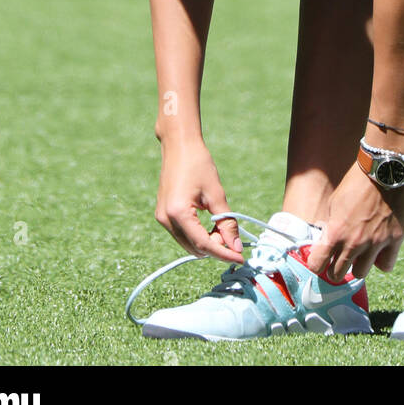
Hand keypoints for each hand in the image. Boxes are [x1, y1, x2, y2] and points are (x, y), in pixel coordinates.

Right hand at [154, 140, 243, 264]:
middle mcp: (166, 219)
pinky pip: (182, 235)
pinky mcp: (163, 215)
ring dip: (206, 242)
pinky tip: (209, 224)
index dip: (223, 254)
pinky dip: (197, 235)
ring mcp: (162, 218)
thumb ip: (227, 222)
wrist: (179, 145)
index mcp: (178, 213)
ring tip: (221, 227)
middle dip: (215, 247)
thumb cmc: (198, 164)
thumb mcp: (216, 193)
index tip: (240, 258)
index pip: (203, 244)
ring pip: (188, 244)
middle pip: (195, 248)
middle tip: (232, 235)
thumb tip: (237, 247)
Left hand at [305, 160, 403, 281]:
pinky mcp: (394, 240)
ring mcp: (375, 243)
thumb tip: (326, 241)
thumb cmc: (356, 183)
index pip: (316, 264)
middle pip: (337, 274)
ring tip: (360, 254)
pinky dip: (381, 262)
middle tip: (339, 260)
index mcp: (335, 232)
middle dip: (335, 268)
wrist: (383, 169)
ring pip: (360, 273)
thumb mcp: (335, 202)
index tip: (320, 260)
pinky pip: (386, 266)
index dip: (316, 263)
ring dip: (358, 265)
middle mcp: (354, 242)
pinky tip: (379, 252)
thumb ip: (331, 226)